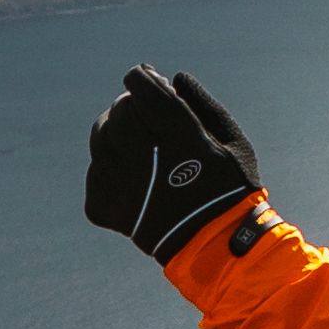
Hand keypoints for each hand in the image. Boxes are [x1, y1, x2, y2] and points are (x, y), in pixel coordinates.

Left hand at [84, 62, 264, 262]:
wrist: (216, 250)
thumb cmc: (229, 190)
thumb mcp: (232, 141)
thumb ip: (203, 104)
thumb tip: (175, 78)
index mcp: (177, 134)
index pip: (140, 86)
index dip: (142, 78)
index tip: (146, 79)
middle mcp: (141, 156)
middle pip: (118, 109)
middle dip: (131, 107)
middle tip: (146, 119)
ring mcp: (117, 184)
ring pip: (101, 138)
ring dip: (118, 135)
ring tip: (140, 150)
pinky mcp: (102, 206)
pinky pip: (96, 172)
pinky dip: (111, 171)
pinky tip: (136, 181)